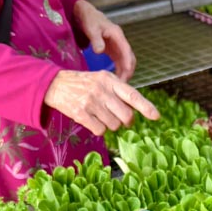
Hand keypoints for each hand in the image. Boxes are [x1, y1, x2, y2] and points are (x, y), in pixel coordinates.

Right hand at [44, 70, 159, 135]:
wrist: (55, 84)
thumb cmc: (84, 84)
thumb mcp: (102, 80)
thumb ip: (119, 92)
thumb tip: (136, 112)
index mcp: (109, 79)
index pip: (132, 94)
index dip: (146, 107)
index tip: (156, 116)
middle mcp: (101, 90)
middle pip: (126, 116)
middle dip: (125, 121)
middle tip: (117, 117)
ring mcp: (91, 102)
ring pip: (114, 126)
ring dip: (109, 124)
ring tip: (98, 113)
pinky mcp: (81, 113)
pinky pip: (100, 130)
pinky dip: (98, 129)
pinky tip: (90, 119)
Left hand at [74, 0, 135, 80]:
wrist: (86, 15)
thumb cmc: (89, 20)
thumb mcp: (91, 28)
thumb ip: (96, 39)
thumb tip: (99, 51)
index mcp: (118, 35)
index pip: (127, 51)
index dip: (128, 64)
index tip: (126, 75)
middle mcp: (121, 42)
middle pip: (130, 59)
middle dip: (128, 72)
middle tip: (122, 85)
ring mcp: (118, 47)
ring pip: (126, 62)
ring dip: (124, 73)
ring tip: (118, 86)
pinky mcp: (114, 51)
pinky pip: (120, 63)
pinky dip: (119, 71)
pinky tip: (115, 80)